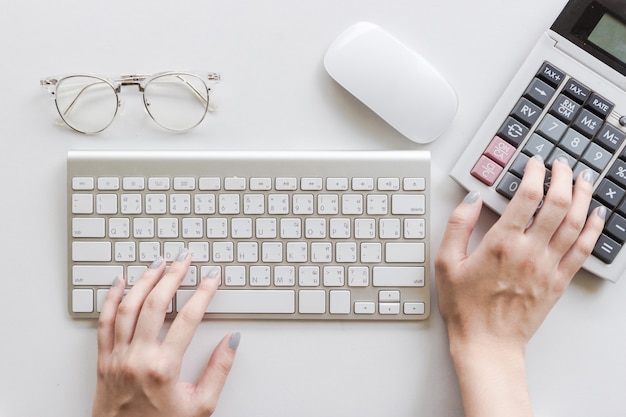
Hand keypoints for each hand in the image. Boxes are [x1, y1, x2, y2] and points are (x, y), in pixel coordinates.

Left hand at [93, 249, 238, 416]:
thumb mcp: (201, 406)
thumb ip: (219, 370)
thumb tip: (232, 341)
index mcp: (164, 368)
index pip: (188, 318)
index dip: (203, 292)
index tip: (212, 278)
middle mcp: (138, 357)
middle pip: (156, 303)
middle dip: (173, 276)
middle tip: (185, 259)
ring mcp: (117, 356)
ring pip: (129, 307)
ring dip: (145, 280)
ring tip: (158, 263)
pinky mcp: (103, 360)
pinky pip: (104, 321)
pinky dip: (111, 298)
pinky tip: (120, 282)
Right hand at [435, 156, 604, 415]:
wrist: (487, 343)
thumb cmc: (465, 307)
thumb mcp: (445, 263)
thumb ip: (457, 226)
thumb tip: (472, 200)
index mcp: (502, 243)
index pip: (527, 196)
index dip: (534, 173)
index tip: (534, 163)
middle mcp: (530, 252)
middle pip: (558, 203)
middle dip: (563, 177)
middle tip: (562, 165)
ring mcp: (548, 267)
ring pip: (576, 222)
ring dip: (583, 196)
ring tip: (585, 180)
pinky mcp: (558, 282)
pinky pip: (584, 250)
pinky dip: (594, 229)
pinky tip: (596, 215)